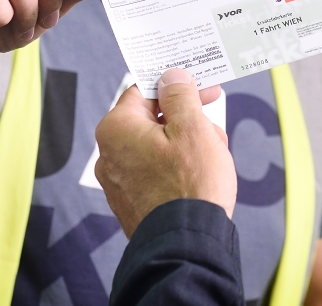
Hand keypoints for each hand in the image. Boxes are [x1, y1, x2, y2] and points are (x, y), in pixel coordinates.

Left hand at [94, 69, 234, 237]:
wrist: (185, 246)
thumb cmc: (190, 186)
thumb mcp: (192, 128)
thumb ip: (179, 96)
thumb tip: (171, 76)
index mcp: (117, 129)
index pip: (144, 91)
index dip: (177, 86)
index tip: (202, 88)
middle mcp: (109, 154)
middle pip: (151, 120)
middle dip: (186, 120)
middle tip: (212, 128)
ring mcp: (118, 182)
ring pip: (156, 147)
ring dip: (186, 145)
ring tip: (213, 158)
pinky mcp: (131, 203)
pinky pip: (154, 173)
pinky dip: (176, 169)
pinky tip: (200, 178)